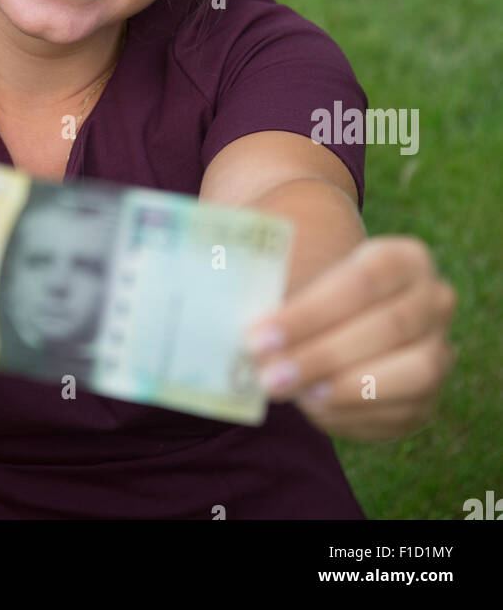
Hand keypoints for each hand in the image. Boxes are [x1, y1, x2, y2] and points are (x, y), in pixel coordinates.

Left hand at [244, 235, 457, 440]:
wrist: (348, 314)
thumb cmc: (316, 291)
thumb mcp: (301, 274)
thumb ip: (277, 289)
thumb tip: (232, 308)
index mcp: (404, 258)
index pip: (361, 280)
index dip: (309, 312)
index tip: (257, 335)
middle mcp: (434, 300)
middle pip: (386, 327)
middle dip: (320, 355)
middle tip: (266, 375)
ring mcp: (440, 350)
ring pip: (409, 373)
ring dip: (344, 388)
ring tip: (292, 393)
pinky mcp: (429, 398)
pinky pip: (399, 412)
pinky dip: (353, 414)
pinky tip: (312, 407)